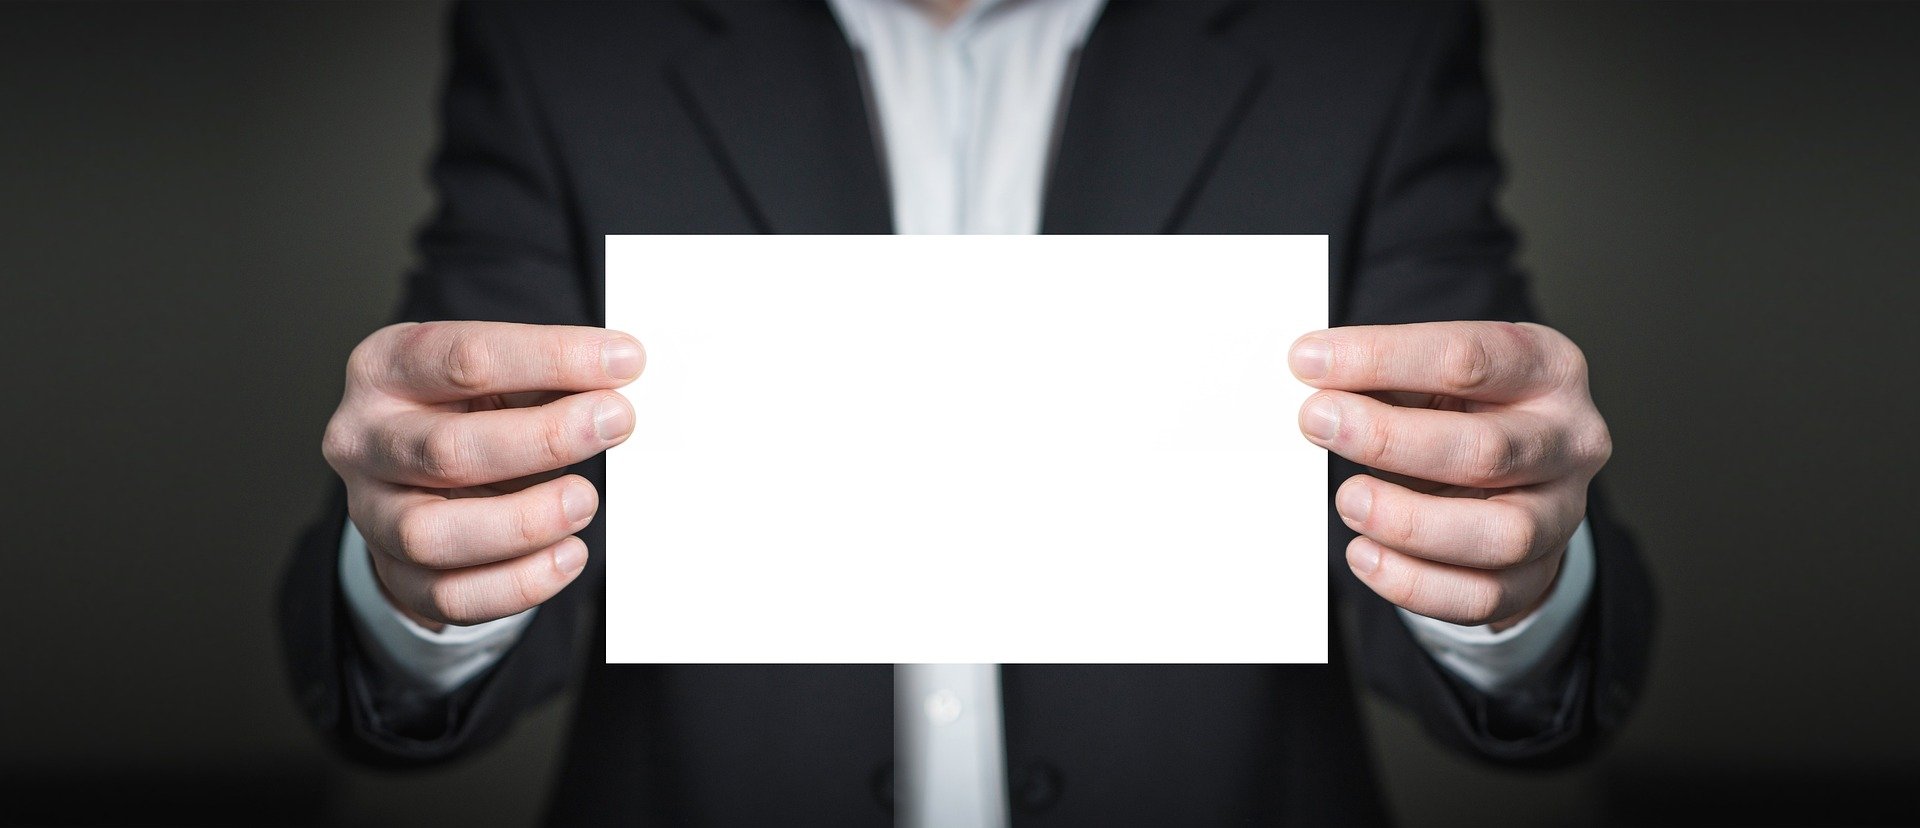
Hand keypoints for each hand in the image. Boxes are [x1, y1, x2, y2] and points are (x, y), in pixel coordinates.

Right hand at [322, 321, 644, 628]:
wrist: (421, 475)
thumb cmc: (472, 410)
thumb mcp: (500, 375)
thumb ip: (551, 375)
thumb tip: (623, 377)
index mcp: (384, 368)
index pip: (465, 357)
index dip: (553, 357)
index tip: (626, 361)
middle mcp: (362, 440)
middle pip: (447, 450)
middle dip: (545, 438)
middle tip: (616, 423)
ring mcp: (371, 514)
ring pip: (432, 535)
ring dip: (524, 522)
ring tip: (585, 500)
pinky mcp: (397, 575)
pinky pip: (451, 596)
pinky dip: (520, 583)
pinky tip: (569, 555)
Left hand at [1289, 321, 1609, 628]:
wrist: (1513, 478)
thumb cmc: (1462, 412)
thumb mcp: (1433, 375)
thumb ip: (1382, 374)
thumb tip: (1311, 373)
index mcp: (1548, 368)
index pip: (1468, 358)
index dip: (1381, 357)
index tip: (1308, 361)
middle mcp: (1570, 441)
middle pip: (1487, 449)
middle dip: (1389, 438)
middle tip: (1318, 423)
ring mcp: (1561, 514)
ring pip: (1501, 535)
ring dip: (1409, 522)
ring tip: (1348, 500)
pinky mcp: (1535, 575)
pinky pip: (1481, 596)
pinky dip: (1413, 583)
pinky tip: (1364, 554)